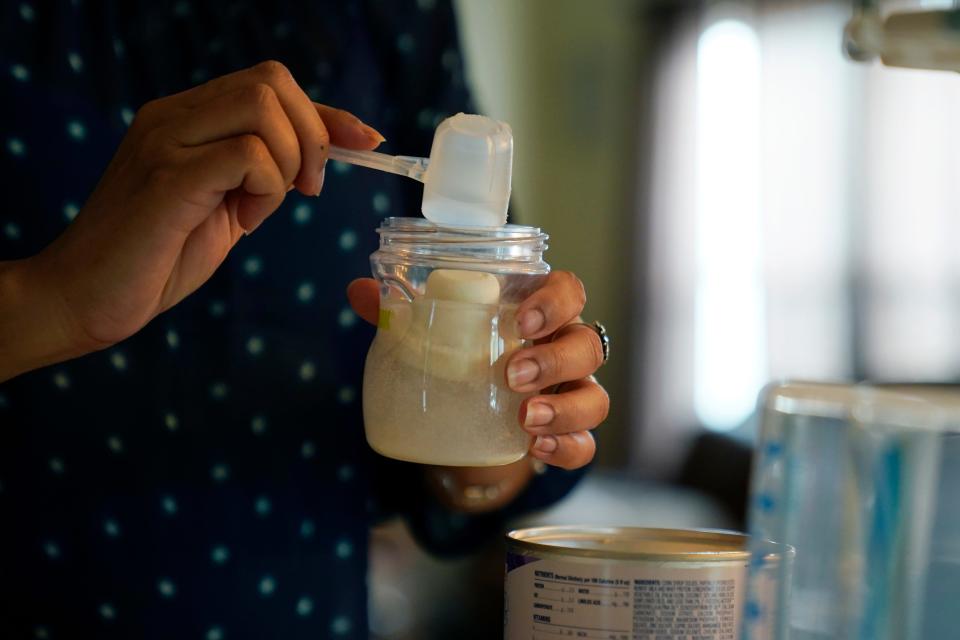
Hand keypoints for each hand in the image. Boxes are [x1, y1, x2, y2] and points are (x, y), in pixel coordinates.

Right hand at [9, 61, 381, 373]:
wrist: (86, 297)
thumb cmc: (157, 258)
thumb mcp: (226, 208)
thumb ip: (263, 175)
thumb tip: (321, 155)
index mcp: (186, 119)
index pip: (269, 85)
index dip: (326, 112)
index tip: (366, 142)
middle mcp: (173, 117)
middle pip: (271, 82)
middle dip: (312, 137)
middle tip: (306, 190)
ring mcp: (166, 141)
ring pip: (262, 109)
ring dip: (287, 164)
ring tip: (260, 210)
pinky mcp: (166, 177)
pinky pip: (247, 155)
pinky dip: (266, 188)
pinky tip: (244, 220)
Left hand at [348, 270, 608, 469]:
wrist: (470, 410)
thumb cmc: (463, 354)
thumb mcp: (435, 331)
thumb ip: (402, 310)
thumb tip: (358, 292)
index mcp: (541, 313)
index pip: (570, 291)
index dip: (557, 301)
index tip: (524, 318)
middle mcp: (566, 349)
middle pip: (588, 346)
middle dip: (555, 360)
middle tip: (512, 374)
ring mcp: (571, 394)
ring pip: (595, 398)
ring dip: (566, 408)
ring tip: (526, 418)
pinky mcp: (566, 436)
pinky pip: (584, 446)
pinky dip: (568, 448)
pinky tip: (539, 449)